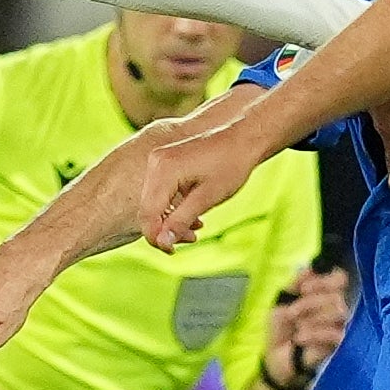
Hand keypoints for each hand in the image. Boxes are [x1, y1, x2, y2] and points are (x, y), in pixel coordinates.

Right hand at [138, 118, 267, 249]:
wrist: (243, 138)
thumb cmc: (231, 165)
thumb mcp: (207, 198)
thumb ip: (181, 220)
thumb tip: (162, 243)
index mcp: (163, 169)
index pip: (147, 213)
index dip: (156, 237)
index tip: (171, 251)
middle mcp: (155, 161)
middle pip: (147, 208)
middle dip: (163, 230)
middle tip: (189, 240)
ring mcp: (157, 160)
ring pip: (152, 202)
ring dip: (168, 220)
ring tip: (193, 230)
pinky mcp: (164, 162)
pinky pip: (159, 192)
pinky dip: (171, 207)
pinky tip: (190, 216)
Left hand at [262, 267, 349, 386]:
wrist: (276, 357)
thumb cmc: (281, 329)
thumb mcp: (282, 301)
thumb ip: (295, 283)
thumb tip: (310, 268)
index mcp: (323, 294)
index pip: (340, 278)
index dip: (324, 281)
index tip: (303, 289)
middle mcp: (335, 307)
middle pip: (337, 295)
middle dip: (311, 302)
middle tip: (292, 312)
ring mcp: (339, 326)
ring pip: (340, 311)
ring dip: (313, 317)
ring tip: (297, 327)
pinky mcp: (338, 345)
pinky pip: (336, 333)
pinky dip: (315, 333)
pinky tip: (300, 338)